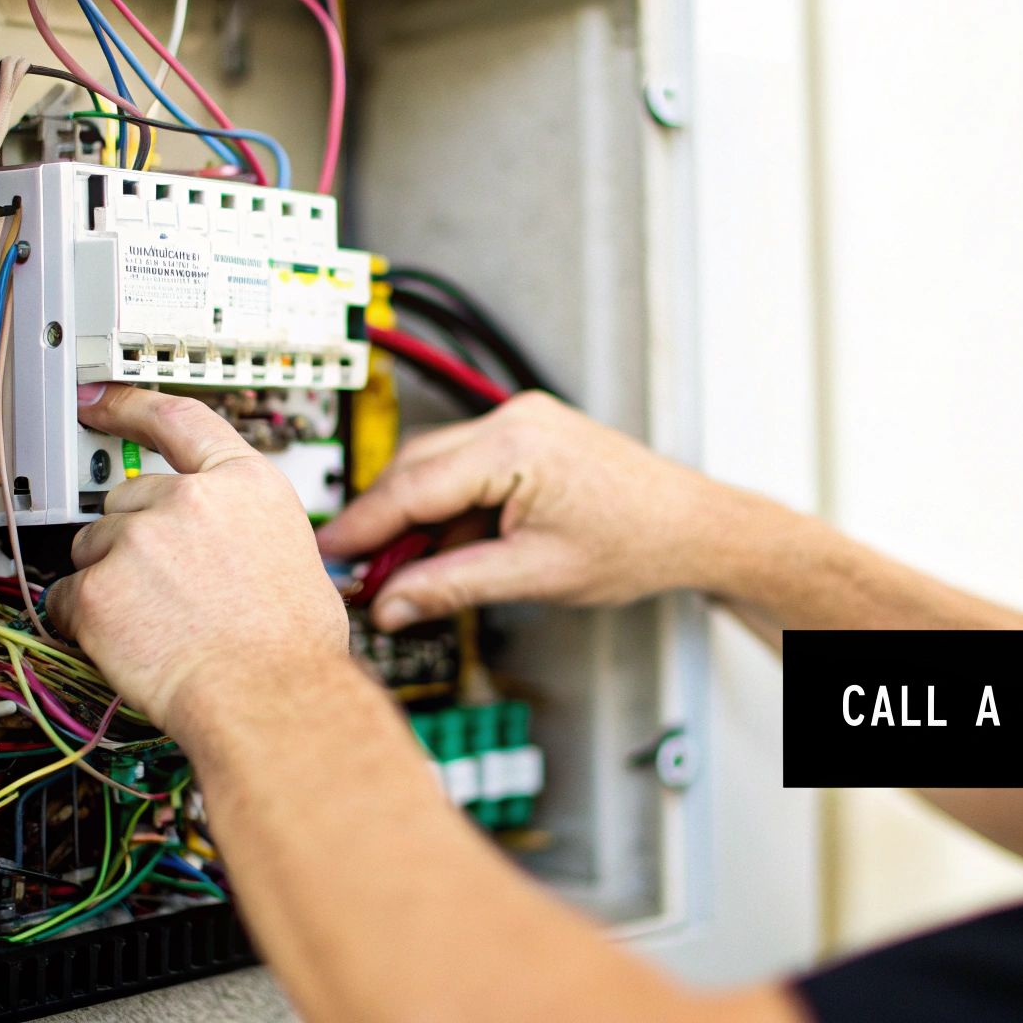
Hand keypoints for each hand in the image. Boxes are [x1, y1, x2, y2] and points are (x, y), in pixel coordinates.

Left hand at [46, 384, 348, 726]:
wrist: (271, 698)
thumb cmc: (293, 647)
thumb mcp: (297, 556)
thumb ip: (249, 528)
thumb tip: (231, 541)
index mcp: (246, 484)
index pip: (178, 420)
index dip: (130, 405)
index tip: (99, 399)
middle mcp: (191, 499)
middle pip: (128, 499)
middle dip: (134, 538)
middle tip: (162, 588)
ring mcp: (139, 540)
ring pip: (93, 547)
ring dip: (111, 580)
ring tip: (155, 623)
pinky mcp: (99, 589)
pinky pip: (68, 598)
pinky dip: (86, 622)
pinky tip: (128, 644)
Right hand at [317, 392, 727, 629]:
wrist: (693, 526)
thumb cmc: (637, 542)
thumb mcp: (536, 575)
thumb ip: (454, 586)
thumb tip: (393, 604)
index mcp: (516, 445)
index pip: (415, 486)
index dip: (365, 527)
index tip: (329, 555)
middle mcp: (514, 420)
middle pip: (416, 468)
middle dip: (383, 523)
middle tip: (356, 572)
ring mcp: (522, 423)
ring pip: (437, 468)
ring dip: (416, 519)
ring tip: (399, 575)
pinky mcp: (528, 438)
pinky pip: (467, 470)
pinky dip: (449, 511)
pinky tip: (441, 553)